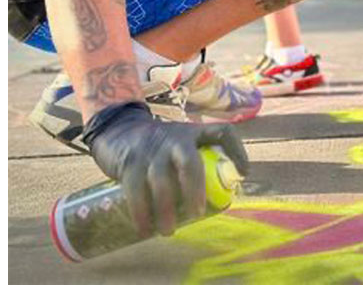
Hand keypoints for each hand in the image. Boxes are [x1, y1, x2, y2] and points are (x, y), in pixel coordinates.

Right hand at [81, 102, 247, 237]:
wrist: (119, 130)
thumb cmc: (159, 146)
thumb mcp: (180, 142)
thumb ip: (197, 161)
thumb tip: (221, 192)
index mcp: (192, 133)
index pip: (222, 133)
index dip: (236, 151)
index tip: (243, 173)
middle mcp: (174, 139)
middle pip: (189, 163)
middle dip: (195, 190)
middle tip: (197, 213)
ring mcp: (151, 150)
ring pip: (161, 180)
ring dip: (166, 209)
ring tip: (168, 231)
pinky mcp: (130, 163)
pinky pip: (135, 190)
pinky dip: (140, 212)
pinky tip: (145, 230)